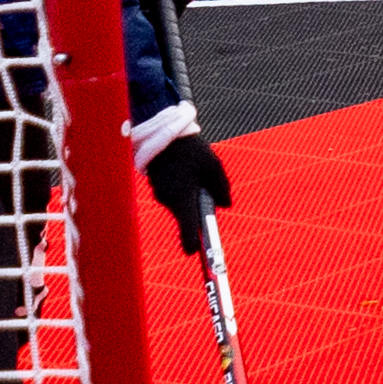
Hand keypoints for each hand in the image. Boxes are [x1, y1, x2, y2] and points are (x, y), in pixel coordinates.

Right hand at [143, 132, 231, 251]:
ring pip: (181, 204)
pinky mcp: (157, 187)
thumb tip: (225, 205)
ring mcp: (160, 194)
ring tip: (195, 170)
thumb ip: (221, 188)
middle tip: (206, 185)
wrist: (161, 131)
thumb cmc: (189, 148)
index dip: (193, 244)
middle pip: (187, 217)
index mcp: (182, 198)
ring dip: (191, 195)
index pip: (188, 229)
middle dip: (198, 209)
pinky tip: (185, 169)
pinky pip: (174, 195)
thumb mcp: (213, 166)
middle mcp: (168, 200)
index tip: (196, 253)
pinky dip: (182, 188)